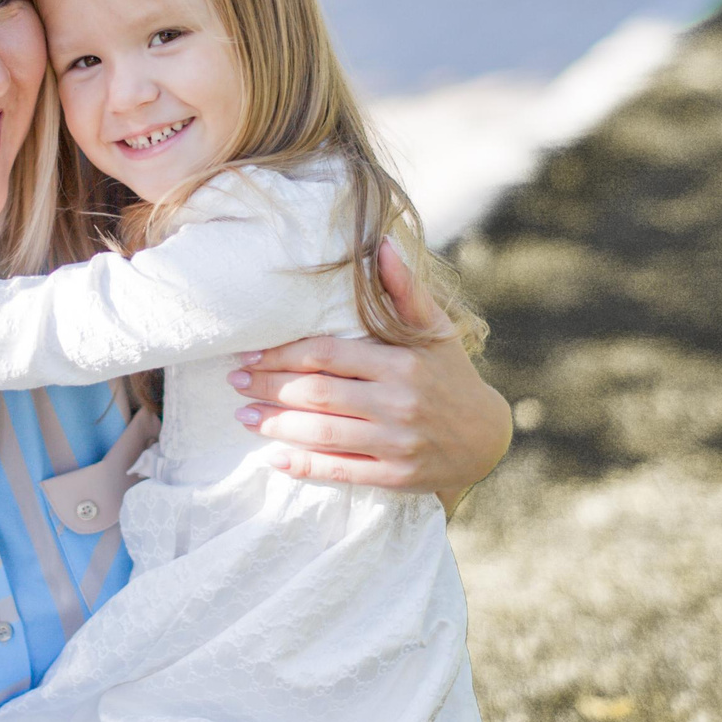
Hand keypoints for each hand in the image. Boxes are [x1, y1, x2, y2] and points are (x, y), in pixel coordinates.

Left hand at [230, 240, 511, 511]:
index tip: (250, 354)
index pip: (329, 356)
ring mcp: (396, 443)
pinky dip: (304, 465)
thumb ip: (406, 291)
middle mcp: (398, 404)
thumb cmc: (451, 376)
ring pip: (323, 433)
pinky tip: (274, 457)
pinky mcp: (395, 476)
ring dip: (276, 424)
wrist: (487, 439)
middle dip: (270, 387)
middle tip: (235, 382)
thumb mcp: (435, 331)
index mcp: (403, 364)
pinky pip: (341, 471)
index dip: (284, 355)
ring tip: (242, 415)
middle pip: (319, 395)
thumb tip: (382, 245)